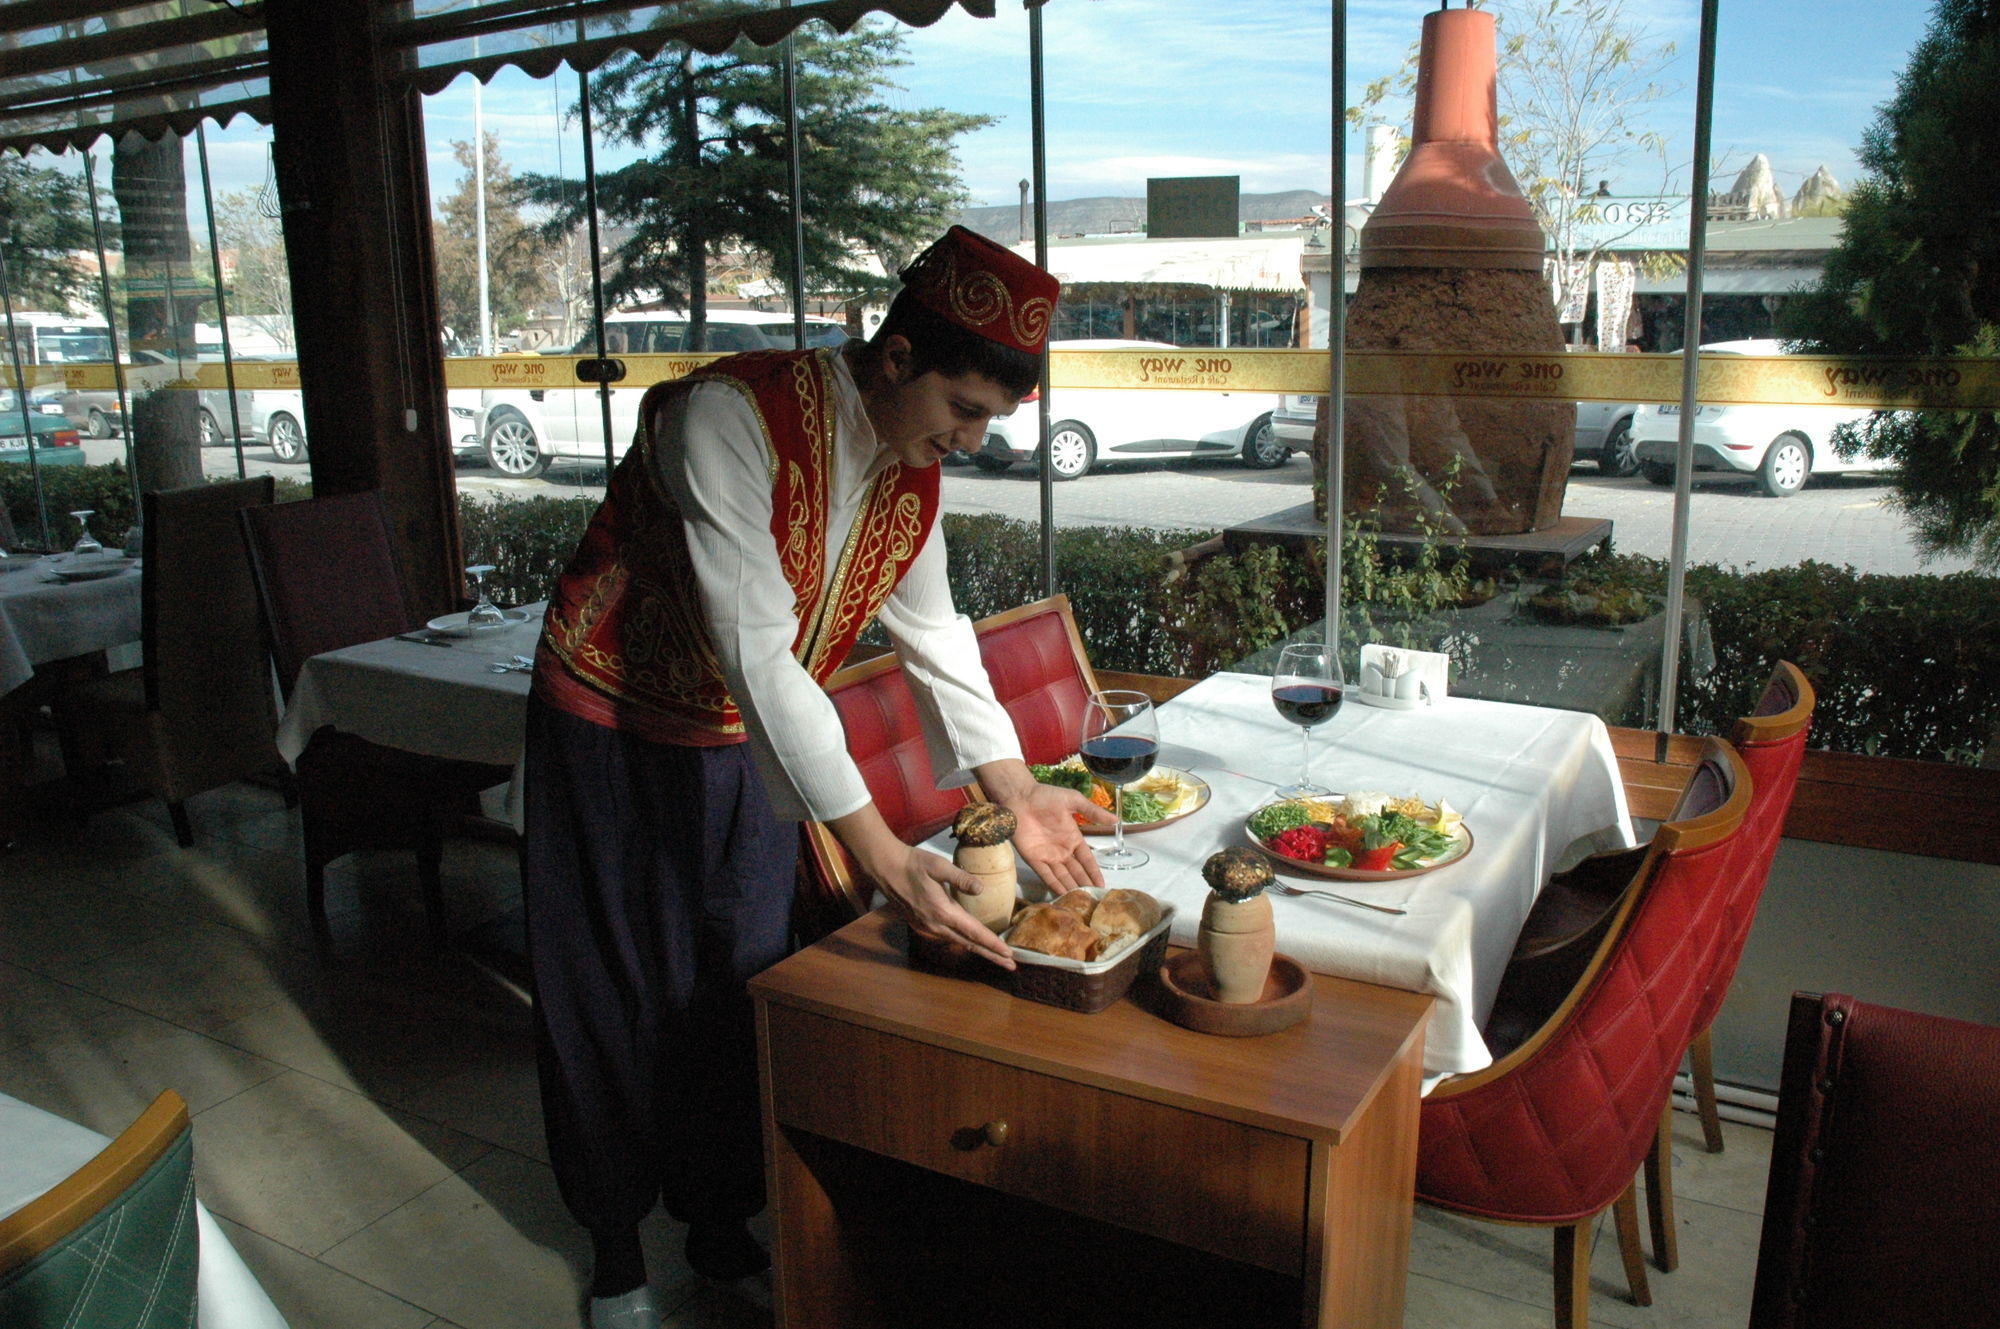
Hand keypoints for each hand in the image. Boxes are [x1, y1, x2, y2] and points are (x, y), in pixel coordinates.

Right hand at [829, 806, 1015, 968]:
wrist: (885, 868)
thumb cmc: (913, 863)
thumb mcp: (939, 865)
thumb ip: (961, 878)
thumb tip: (981, 889)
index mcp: (943, 911)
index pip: (974, 932)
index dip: (993, 944)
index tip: (1009, 955)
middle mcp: (935, 925)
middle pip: (969, 944)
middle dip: (991, 955)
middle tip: (1011, 967)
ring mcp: (926, 927)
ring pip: (957, 942)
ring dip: (978, 949)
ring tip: (995, 955)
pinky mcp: (920, 925)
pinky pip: (946, 937)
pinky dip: (962, 942)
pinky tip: (970, 941)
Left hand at [978, 760, 1111, 894]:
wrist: (1020, 797)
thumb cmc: (1046, 796)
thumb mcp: (1073, 801)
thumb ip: (1093, 812)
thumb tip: (1116, 820)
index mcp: (1073, 838)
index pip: (1087, 860)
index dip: (1094, 872)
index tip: (1103, 885)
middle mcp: (1062, 850)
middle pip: (1076, 871)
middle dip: (1085, 884)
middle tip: (1094, 900)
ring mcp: (1048, 856)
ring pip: (1063, 876)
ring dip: (1072, 888)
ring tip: (1081, 902)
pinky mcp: (1033, 859)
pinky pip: (1046, 875)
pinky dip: (1054, 885)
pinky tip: (1063, 896)